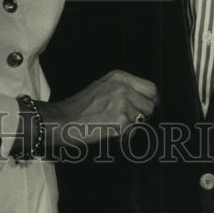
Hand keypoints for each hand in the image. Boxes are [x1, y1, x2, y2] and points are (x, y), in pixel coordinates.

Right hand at [40, 70, 158, 146]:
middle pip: (150, 106)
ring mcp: (122, 103)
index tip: (142, 109)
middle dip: (142, 115)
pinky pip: (133, 132)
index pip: (152, 88)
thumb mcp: (103, 87)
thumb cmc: (80, 107)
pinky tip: (109, 131)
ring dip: (131, 126)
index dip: (149, 101)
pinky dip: (123, 136)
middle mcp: (122, 87)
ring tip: (112, 124)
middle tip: (125, 120)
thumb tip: (150, 100)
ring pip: (142, 120)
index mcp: (119, 77)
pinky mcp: (120, 121)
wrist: (61, 120)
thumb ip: (125, 89)